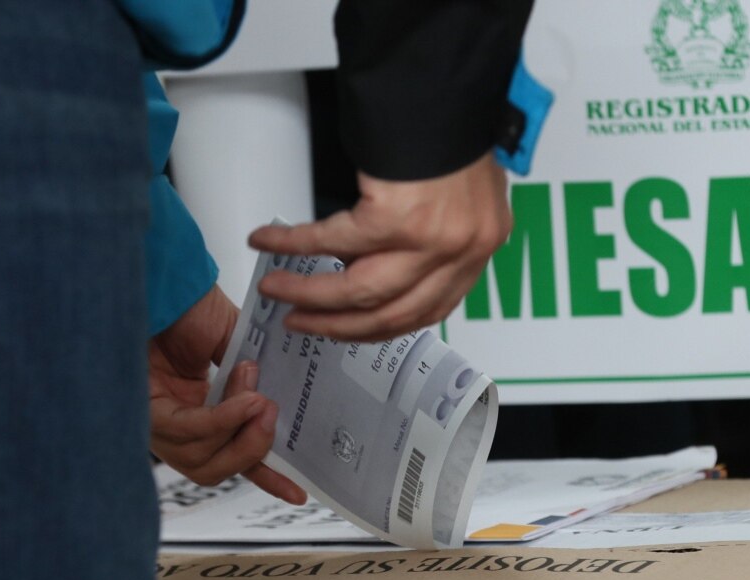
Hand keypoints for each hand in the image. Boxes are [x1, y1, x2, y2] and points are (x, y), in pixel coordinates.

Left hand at [149, 285, 305, 504]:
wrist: (168, 278)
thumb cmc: (192, 306)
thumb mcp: (238, 346)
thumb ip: (255, 381)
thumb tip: (276, 406)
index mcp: (198, 410)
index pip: (229, 456)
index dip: (264, 475)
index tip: (299, 491)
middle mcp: (174, 424)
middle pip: (213, 470)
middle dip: (253, 450)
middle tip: (273, 416)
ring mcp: (156, 423)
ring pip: (202, 460)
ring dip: (239, 431)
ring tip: (259, 399)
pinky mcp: (144, 412)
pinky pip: (189, 432)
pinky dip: (221, 420)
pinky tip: (243, 400)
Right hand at [248, 152, 511, 341]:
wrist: (448, 81)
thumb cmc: (454, 126)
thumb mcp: (466, 192)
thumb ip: (439, 233)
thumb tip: (390, 259)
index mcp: (479, 245)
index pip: (432, 308)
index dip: (384, 325)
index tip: (352, 329)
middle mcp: (462, 249)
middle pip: (392, 311)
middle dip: (338, 323)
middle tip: (304, 322)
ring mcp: (432, 238)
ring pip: (359, 290)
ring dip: (310, 296)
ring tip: (277, 291)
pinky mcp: (397, 217)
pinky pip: (332, 242)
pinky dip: (294, 244)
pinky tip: (270, 242)